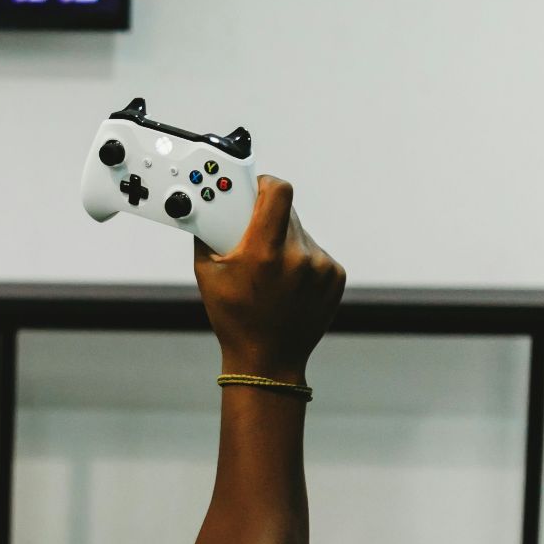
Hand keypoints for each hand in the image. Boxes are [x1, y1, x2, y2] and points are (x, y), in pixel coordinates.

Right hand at [193, 176, 344, 382]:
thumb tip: (210, 206)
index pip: (278, 191)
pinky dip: (300, 260)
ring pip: (300, 233)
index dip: (266, 184)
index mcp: (264, 252)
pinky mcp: (335, 276)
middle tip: (252, 237)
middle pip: (286, 211)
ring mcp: (320, 268)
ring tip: (270, 271)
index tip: (257, 187)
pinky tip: (287, 283)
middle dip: (267, 218)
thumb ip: (209, 234)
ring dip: (284, 241)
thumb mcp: (207, 274)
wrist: (267, 359)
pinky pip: (315, 253)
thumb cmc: (234, 318)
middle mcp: (297, 257)